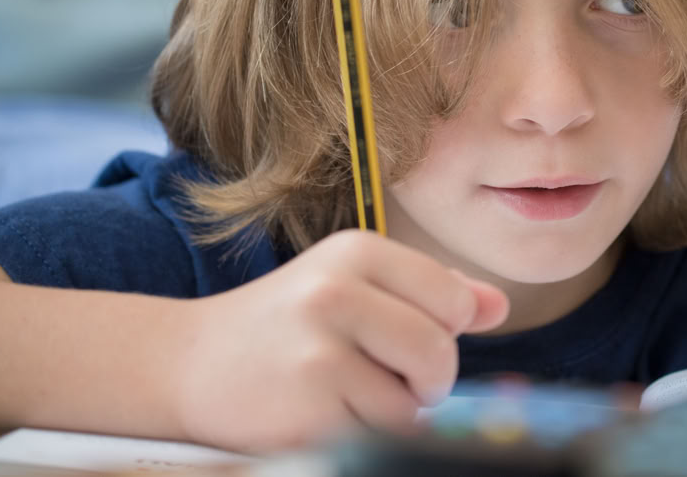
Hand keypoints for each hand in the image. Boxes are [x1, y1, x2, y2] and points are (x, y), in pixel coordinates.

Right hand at [173, 229, 508, 451]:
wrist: (188, 362)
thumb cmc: (290, 324)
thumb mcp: (357, 286)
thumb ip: (431, 291)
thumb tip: (498, 306)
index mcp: (358, 250)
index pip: (453, 299)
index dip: (445, 330)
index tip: (410, 338)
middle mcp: (336, 291)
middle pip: (438, 351)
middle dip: (428, 380)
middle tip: (392, 380)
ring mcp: (317, 351)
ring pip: (412, 404)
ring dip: (396, 413)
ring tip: (352, 395)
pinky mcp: (304, 408)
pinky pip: (376, 436)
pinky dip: (363, 436)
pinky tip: (326, 414)